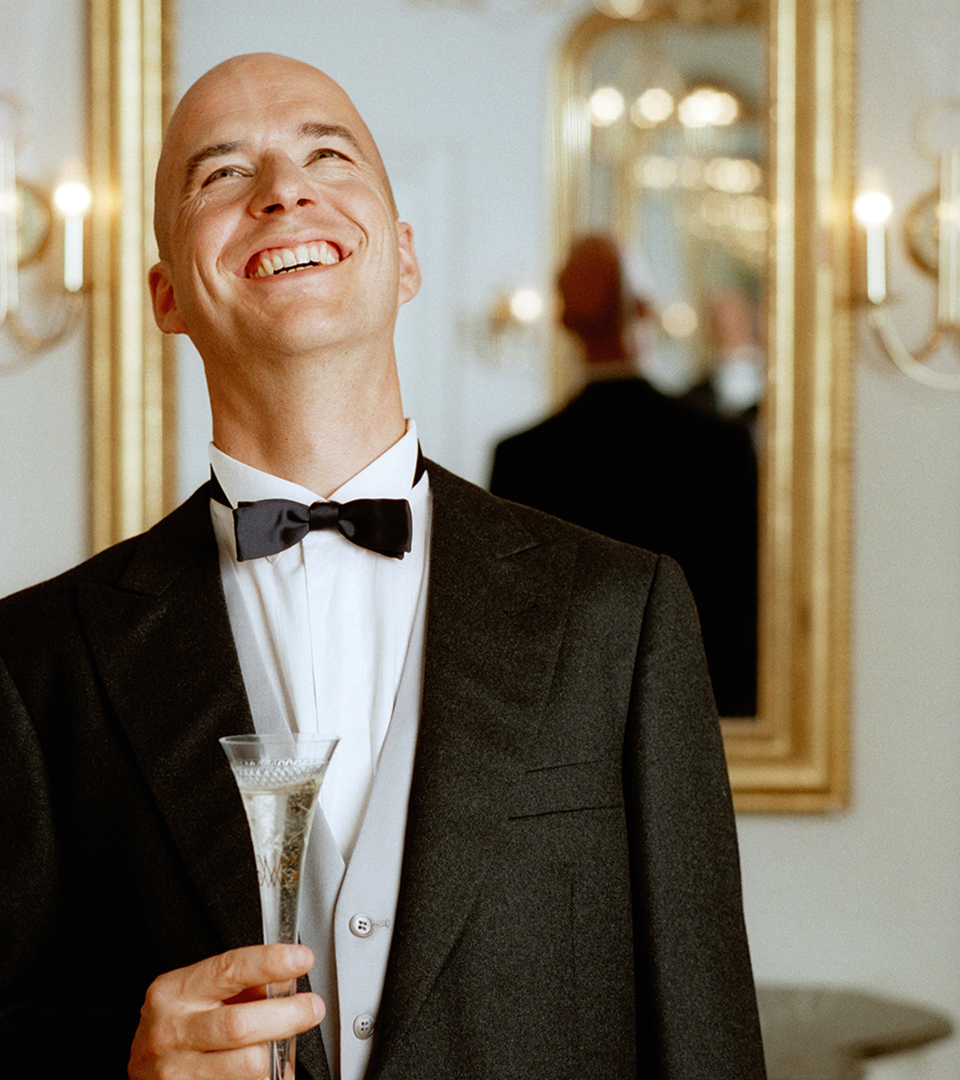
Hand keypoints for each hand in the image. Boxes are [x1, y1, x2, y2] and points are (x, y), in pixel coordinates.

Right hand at [128, 943, 323, 1079]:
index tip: (301, 958)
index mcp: (175, 992)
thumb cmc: (179, 1024)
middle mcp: (171, 1033)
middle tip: (313, 1008)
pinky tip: (264, 1069)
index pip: (228, 971)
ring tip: (278, 1045)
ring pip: (248, 1066)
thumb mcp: (201, 993)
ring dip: (274, 1055)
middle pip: (241, 1025)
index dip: (269, 963)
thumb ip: (245, 982)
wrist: (144, 1068)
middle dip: (288, 1015)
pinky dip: (266, 1078)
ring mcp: (177, 1073)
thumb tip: (288, 975)